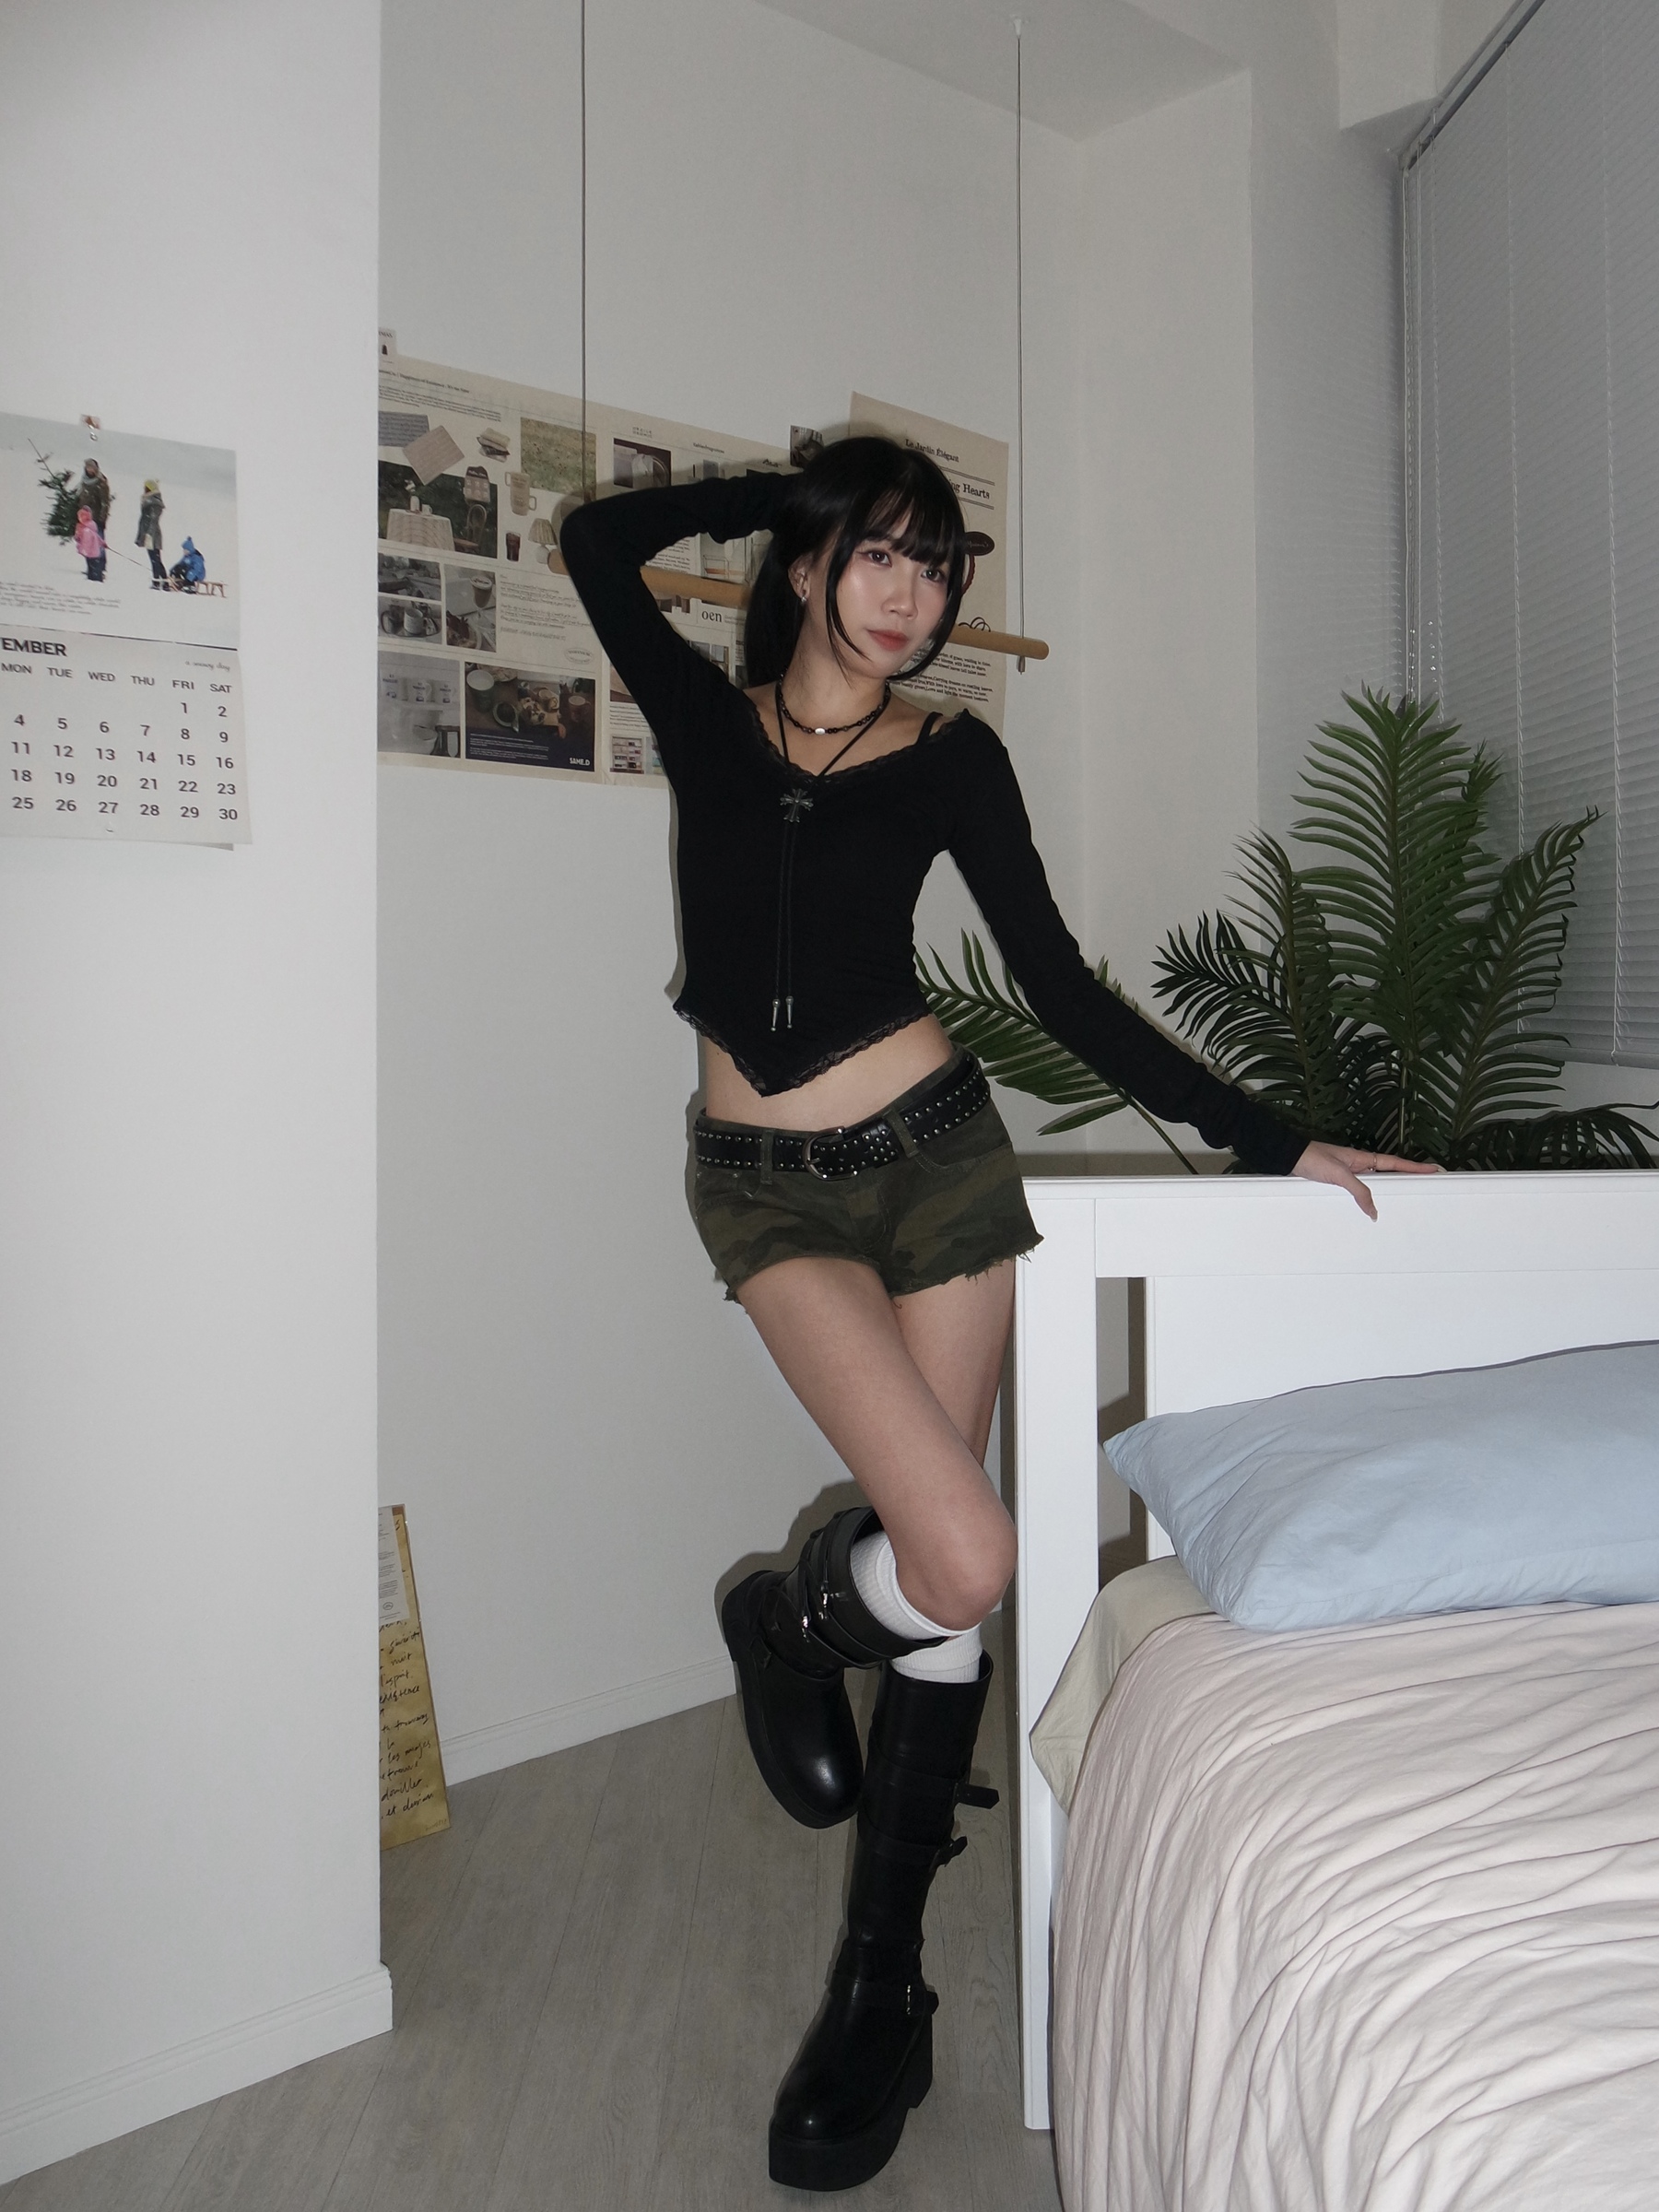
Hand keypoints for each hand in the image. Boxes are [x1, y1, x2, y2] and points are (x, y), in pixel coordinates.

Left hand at [1291, 1141, 1440, 1219]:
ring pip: (1375, 1183)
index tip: (1434, 1170)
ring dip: (1389, 1189)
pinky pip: (1359, 1190)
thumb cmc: (1312, 1158)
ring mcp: (1350, 1173)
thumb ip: (1358, 1191)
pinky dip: (1368, 1198)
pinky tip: (1370, 1207)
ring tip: (1406, 1199)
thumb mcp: (1339, 1175)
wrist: (1289, 1158)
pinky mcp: (1339, 1181)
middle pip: (1390, 1173)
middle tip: (1427, 1186)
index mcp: (1363, 1159)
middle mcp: (1359, 1165)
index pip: (1396, 1163)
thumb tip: (1373, 1211)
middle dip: (1408, 1178)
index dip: (1415, 1167)